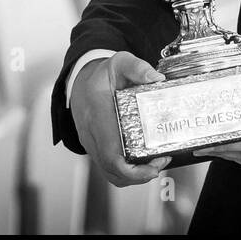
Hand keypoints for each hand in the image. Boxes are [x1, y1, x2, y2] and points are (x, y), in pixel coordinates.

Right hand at [71, 51, 171, 185]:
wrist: (79, 82)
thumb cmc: (101, 75)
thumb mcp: (119, 63)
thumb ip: (138, 68)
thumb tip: (157, 79)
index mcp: (97, 113)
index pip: (110, 152)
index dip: (131, 168)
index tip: (153, 166)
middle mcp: (91, 132)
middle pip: (112, 168)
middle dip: (139, 174)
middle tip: (161, 161)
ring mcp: (91, 143)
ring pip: (110, 173)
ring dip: (134, 176)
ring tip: (156, 163)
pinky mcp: (94, 148)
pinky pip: (108, 169)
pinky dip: (127, 173)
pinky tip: (143, 164)